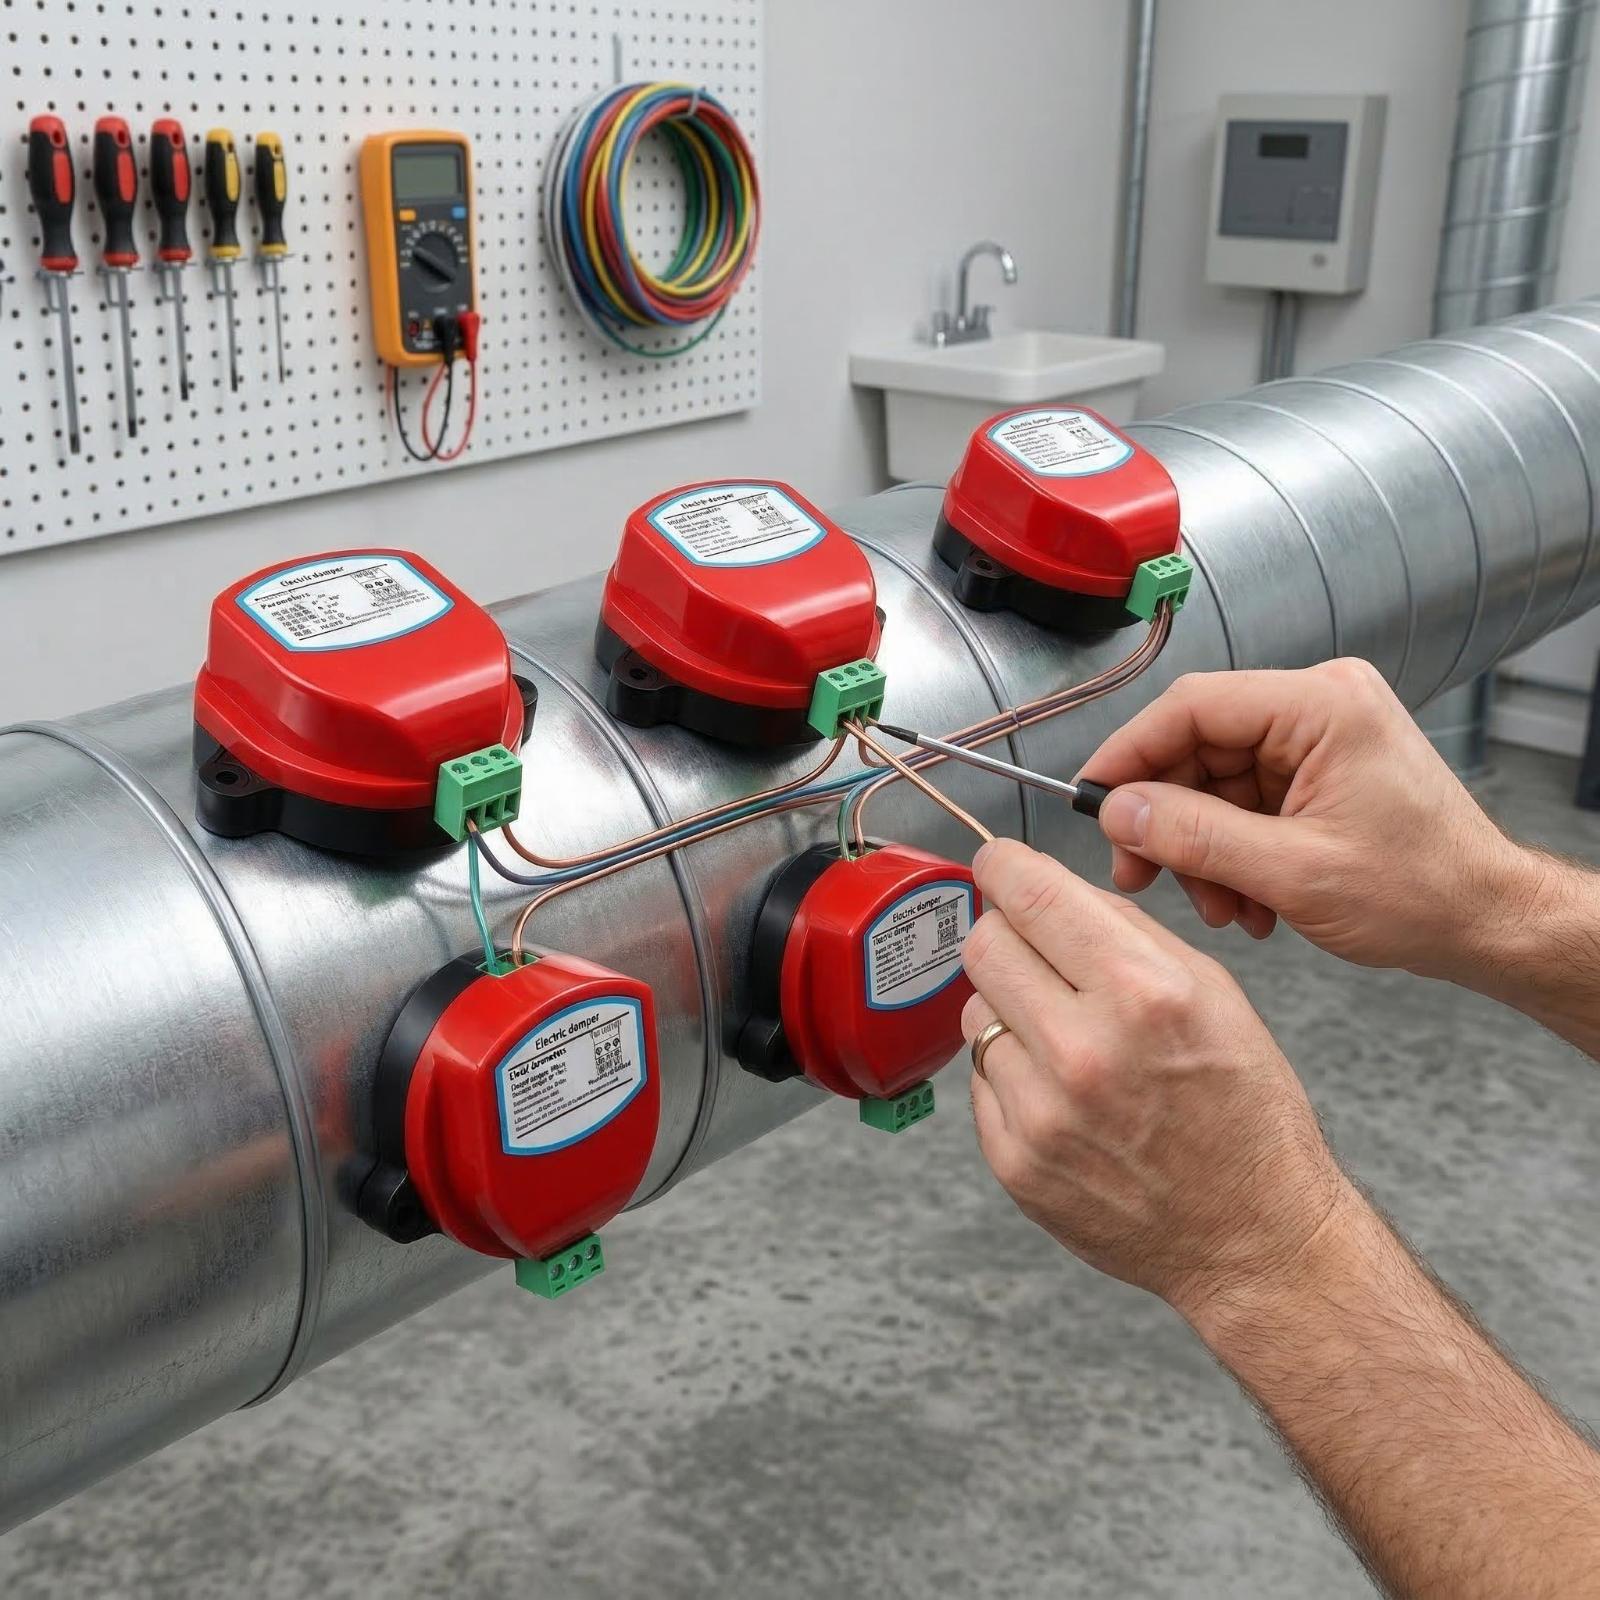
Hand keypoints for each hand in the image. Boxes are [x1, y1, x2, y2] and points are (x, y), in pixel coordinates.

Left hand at [961, 837, 1347, 1314]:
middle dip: (1006, 935)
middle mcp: (1084, 1050)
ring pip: (974, 1012)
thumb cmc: (1244, 1113)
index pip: (1030, 896)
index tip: (997, 863)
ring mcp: (1042, 1113)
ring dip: (1009, 1010)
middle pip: (984, 945)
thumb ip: (1124, 930)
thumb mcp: (1213, 993)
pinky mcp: (1014, 1161)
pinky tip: (1064, 1094)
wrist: (1253, 1237)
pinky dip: (1012, 1073)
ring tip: (1068, 1040)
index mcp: (1144, 993)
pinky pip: (981, 1079)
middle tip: (1036, 953)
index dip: (1003, 866)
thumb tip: (1045, 886)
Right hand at [1081, 658, 1542, 986]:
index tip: (1091, 801)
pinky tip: (1245, 901)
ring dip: (1201, 849)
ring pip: (1214, 781)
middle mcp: (1319, 706)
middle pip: (1198, 746)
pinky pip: (1243, 802)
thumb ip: (1196, 836)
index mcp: (1322, 705)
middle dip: (1168, 819)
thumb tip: (1118, 810)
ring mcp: (1318, 738)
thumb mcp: (1292, 873)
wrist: (1488, 922)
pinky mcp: (1317, 770)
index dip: (1131, 753)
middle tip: (1140, 875)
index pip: (1193, 706)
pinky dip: (1230, 853)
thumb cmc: (1423, 892)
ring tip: (1218, 907)